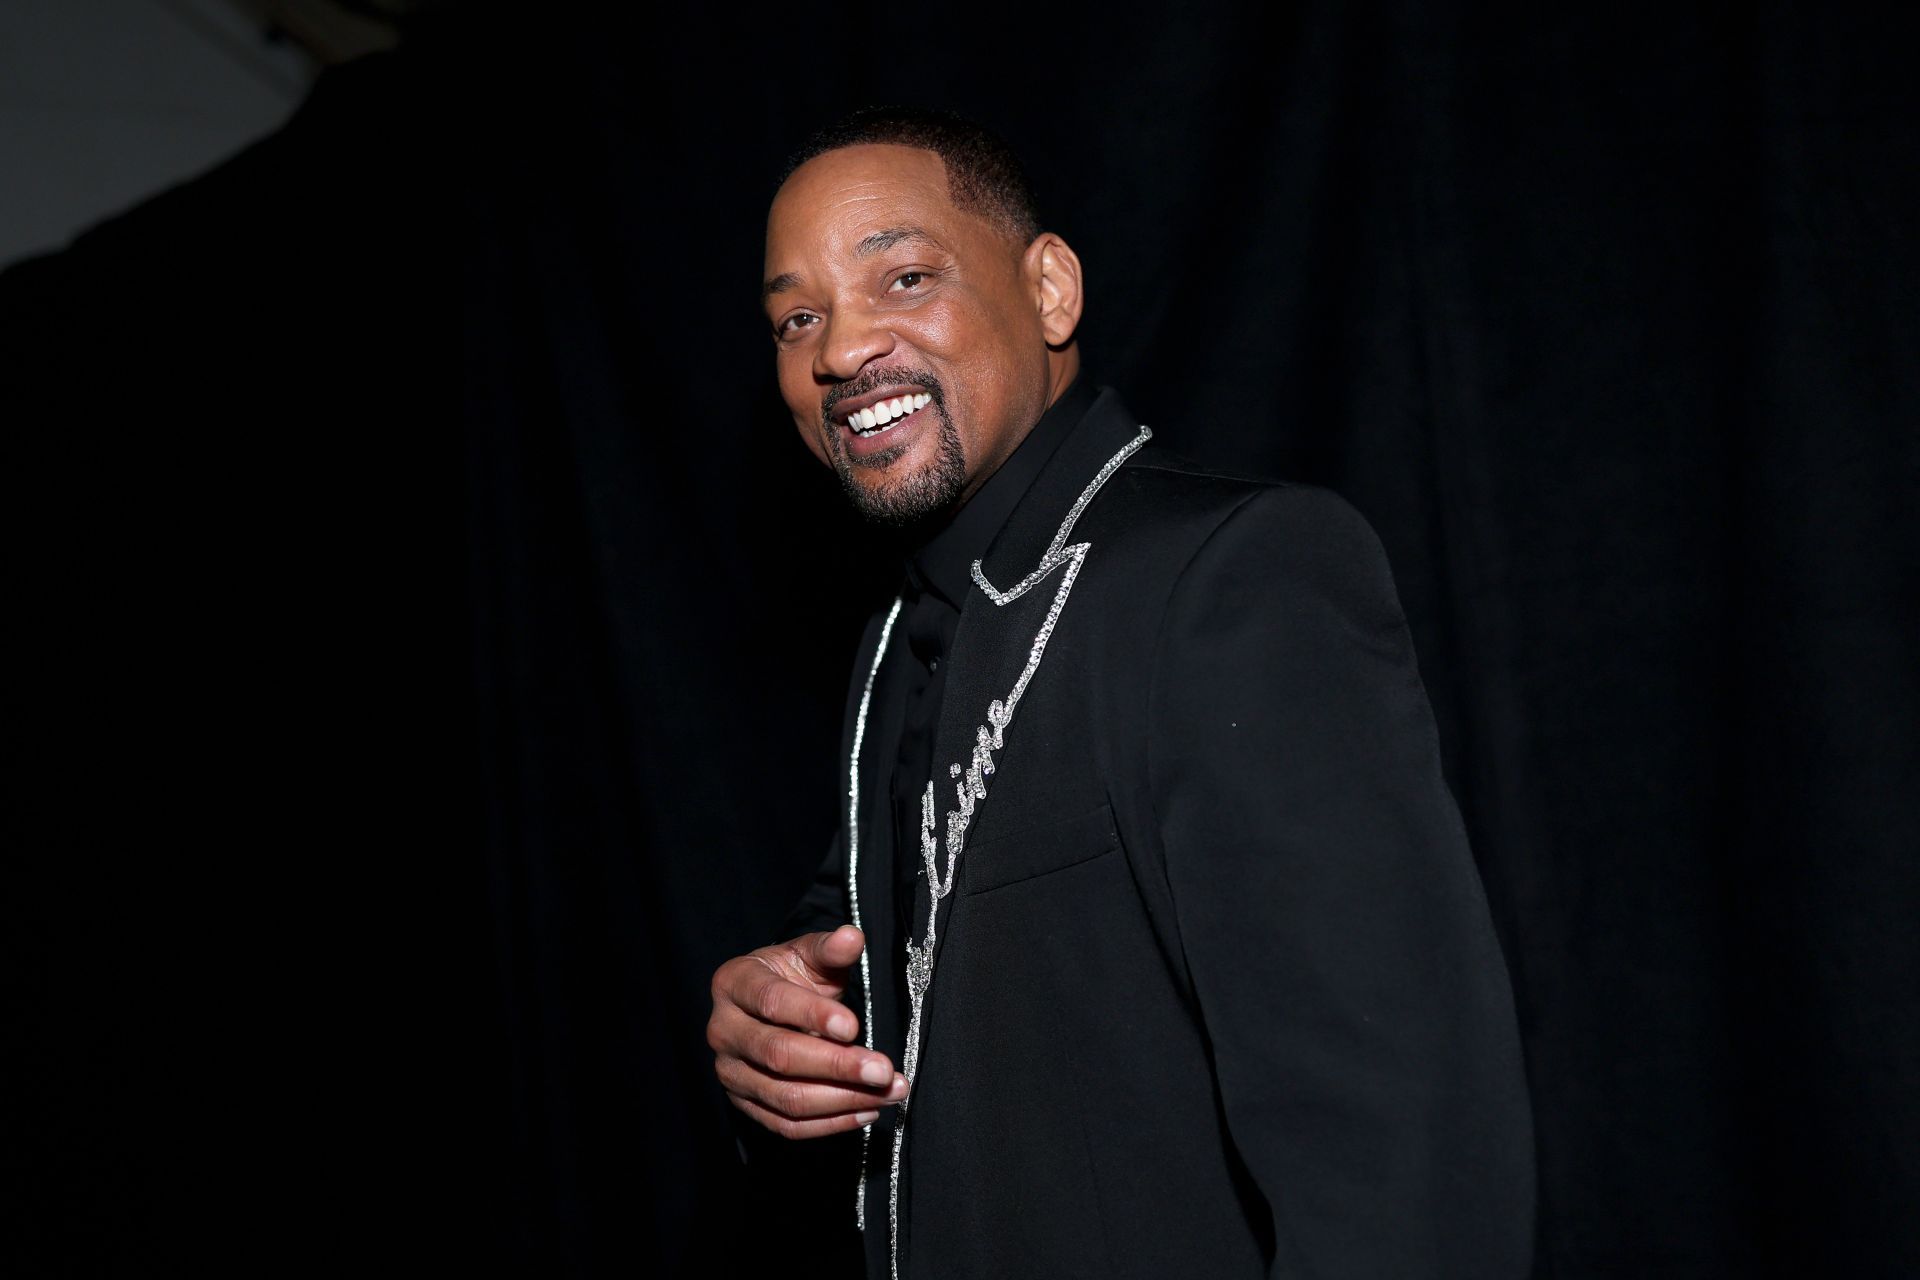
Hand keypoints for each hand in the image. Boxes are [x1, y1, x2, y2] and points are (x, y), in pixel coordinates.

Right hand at [708, 924, 908, 1138]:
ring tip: (889, 1093)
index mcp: (734, 983)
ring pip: (786, 1097)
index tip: (854, 1026)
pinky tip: (868, 1111)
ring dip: (843, 1100)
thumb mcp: (809, 954)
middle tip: (883, 1070)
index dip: (812, 1016)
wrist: (769, 1007)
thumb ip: (831, 949)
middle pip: (779, 1055)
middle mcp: (723, 1030)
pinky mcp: (745, 1104)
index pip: (772, 1002)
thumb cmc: (792, 976)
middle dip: (837, 1066)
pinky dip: (831, 1123)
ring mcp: (730, 1072)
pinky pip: (788, 1126)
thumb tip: (853, 937)